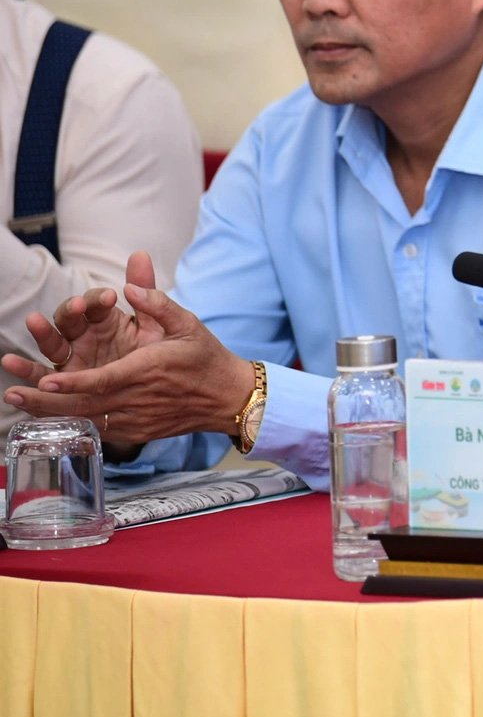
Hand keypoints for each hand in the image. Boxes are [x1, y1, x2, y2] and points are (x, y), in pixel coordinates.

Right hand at [1, 252, 170, 393]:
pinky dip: (26, 372)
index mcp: (107, 320)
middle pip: (70, 319)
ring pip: (53, 344)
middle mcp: (85, 337)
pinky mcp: (65, 383)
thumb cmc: (163, 355)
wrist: (168, 391)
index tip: (111, 296)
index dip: (99, 299)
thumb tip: (140, 254)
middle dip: (71, 311)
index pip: (96, 303)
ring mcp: (73, 359)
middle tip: (78, 306)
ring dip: (42, 332)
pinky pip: (42, 377)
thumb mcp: (161, 322)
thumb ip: (149, 291)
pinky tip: (10, 362)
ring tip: (34, 321)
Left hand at [2, 270, 255, 448]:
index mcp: (149, 370)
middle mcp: (137, 398)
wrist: (226, 398)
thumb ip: (157, 302)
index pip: (106, 380)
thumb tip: (129, 285)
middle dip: (45, 401)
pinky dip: (69, 422)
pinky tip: (44, 415)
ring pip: (85, 419)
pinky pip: (96, 428)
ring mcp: (134, 419)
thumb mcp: (187, 323)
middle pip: (85, 405)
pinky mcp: (134, 431)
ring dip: (48, 413)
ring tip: (16, 403)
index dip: (74, 383)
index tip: (46, 381)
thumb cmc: (206, 357)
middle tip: (12, 393)